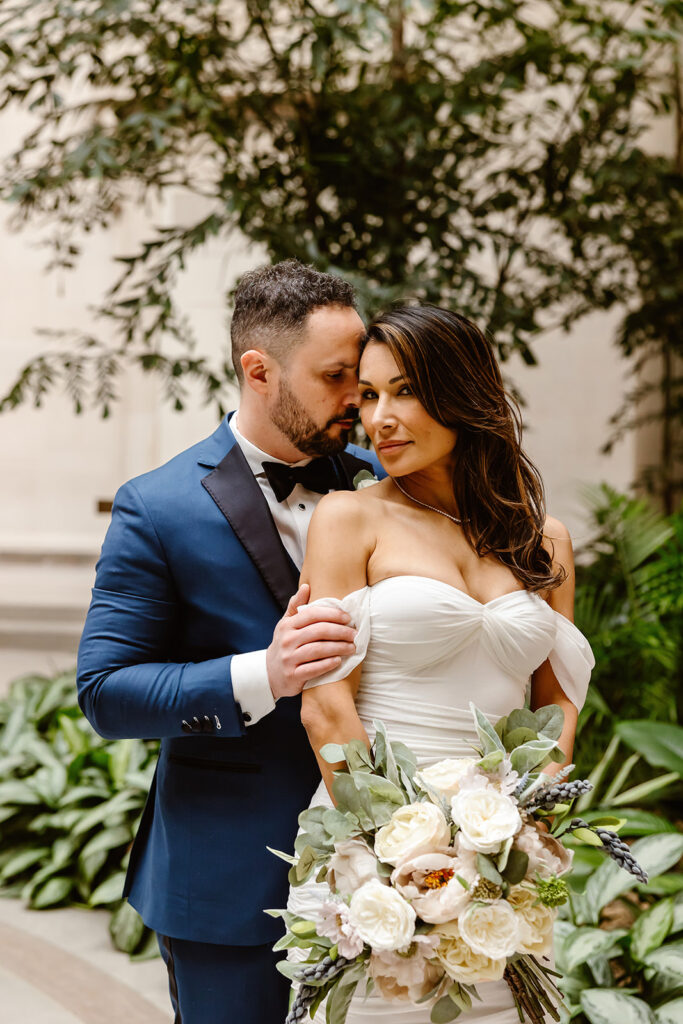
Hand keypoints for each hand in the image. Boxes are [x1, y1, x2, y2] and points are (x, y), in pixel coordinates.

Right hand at [266, 584, 356, 699]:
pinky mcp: (292, 675)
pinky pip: (313, 669)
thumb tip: (306, 586)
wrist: (269, 674)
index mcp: (287, 625)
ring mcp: (288, 658)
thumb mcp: (286, 624)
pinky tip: (339, 661)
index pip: (312, 614)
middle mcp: (286, 640)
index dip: (332, 614)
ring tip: (352, 648)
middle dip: (340, 631)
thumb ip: (296, 606)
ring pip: (317, 650)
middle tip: (355, 634)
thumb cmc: (284, 644)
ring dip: (338, 648)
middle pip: (318, 631)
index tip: (348, 618)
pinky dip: (327, 664)